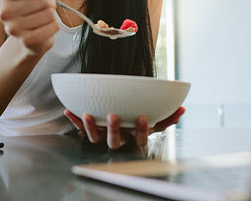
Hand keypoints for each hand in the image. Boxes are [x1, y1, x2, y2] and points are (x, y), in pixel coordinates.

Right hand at [0, 0, 59, 54]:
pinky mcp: (27, 41)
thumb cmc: (30, 9)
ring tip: (43, 19)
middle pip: (42, 0)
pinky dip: (55, 26)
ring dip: (52, 16)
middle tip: (43, 7)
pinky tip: (46, 28)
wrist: (28, 37)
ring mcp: (15, 29)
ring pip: (49, 14)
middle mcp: (5, 12)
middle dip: (49, 2)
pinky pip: (53, 27)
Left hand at [64, 106, 184, 149]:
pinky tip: (68, 110)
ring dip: (90, 127)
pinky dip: (74, 120)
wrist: (122, 119)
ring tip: (88, 114)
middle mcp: (118, 139)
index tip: (142, 117)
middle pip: (115, 141)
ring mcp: (103, 136)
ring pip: (96, 138)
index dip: (140, 131)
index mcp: (133, 137)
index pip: (139, 139)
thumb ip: (168, 117)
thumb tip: (182, 110)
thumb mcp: (154, 121)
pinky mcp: (90, 130)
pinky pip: (80, 128)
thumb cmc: (138, 120)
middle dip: (114, 130)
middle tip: (113, 116)